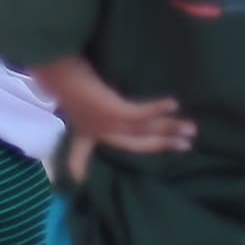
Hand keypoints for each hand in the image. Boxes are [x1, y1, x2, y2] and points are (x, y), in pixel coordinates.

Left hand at [35, 53, 194, 166]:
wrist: (53, 63)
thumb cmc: (60, 73)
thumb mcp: (69, 89)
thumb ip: (80, 93)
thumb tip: (83, 83)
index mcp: (83, 128)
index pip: (80, 153)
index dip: (80, 168)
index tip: (79, 182)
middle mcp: (97, 130)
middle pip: (135, 145)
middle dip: (162, 146)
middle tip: (186, 147)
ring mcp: (106, 123)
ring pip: (144, 131)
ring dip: (169, 129)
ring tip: (191, 130)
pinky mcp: (113, 111)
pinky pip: (141, 113)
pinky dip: (157, 108)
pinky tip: (174, 103)